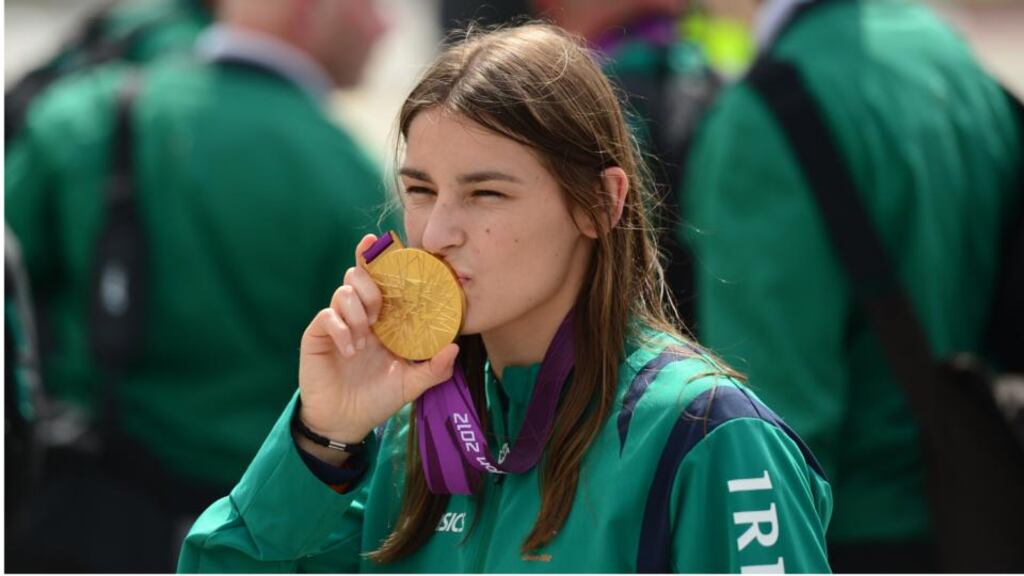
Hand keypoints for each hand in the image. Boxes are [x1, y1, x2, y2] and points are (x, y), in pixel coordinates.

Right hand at [296, 234, 458, 462]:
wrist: (345, 423)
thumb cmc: (377, 399)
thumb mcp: (411, 384)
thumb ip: (434, 369)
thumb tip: (455, 348)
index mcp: (382, 320)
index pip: (380, 281)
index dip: (377, 258)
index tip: (380, 241)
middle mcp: (359, 315)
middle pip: (358, 275)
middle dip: (371, 286)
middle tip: (379, 314)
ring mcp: (336, 323)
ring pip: (342, 291)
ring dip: (357, 311)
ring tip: (365, 339)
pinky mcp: (317, 335)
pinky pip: (326, 316)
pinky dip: (342, 329)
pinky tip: (351, 351)